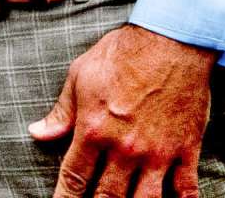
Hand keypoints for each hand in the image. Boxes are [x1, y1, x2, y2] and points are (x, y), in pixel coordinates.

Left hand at [31, 24, 216, 197]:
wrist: (169, 43)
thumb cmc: (121, 55)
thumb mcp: (79, 77)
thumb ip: (61, 112)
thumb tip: (38, 132)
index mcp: (94, 130)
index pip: (75, 176)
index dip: (65, 197)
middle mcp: (125, 148)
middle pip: (108, 196)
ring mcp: (157, 152)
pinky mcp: (185, 150)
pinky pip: (185, 189)